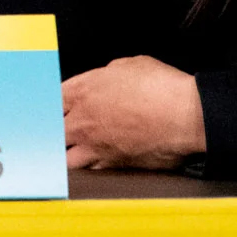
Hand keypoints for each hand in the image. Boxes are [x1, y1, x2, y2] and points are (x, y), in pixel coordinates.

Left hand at [62, 55, 205, 169]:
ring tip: (69, 152)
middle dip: (52, 131)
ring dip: (65, 154)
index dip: (49, 105)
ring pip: (65, 159)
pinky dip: (89, 168)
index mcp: (82, 92)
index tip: (52, 107)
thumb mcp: (128, 66)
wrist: (186, 117)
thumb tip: (104, 81)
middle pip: (51, 132)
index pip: (50, 102)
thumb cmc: (162, 88)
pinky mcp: (113, 165)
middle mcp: (83, 122)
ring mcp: (96, 147)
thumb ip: (105, 76)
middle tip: (56, 130)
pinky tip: (93, 162)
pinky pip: (91, 170)